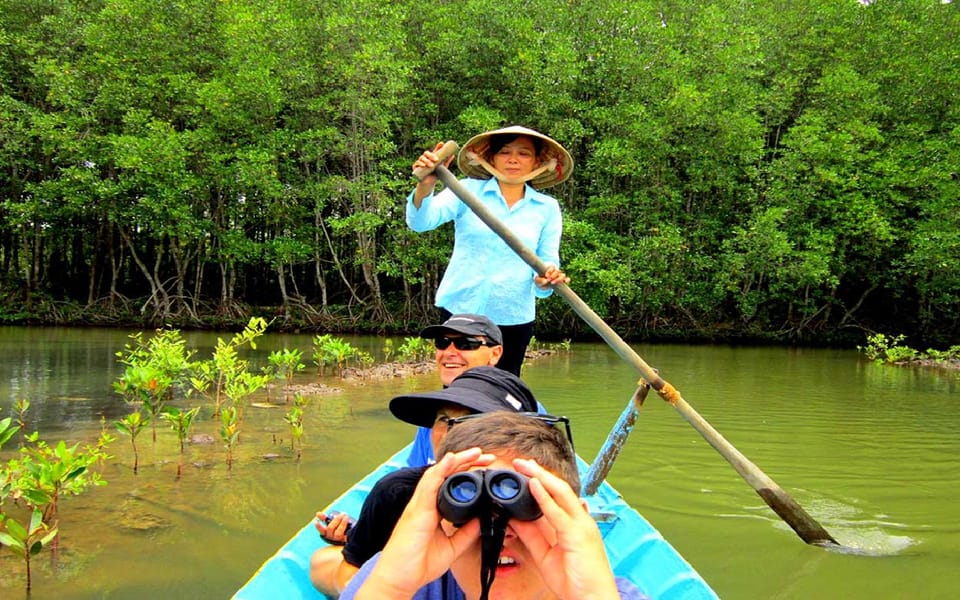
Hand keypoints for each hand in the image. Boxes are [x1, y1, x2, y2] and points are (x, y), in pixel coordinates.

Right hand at [315, 511, 352, 544]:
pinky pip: (346, 536)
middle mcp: (331, 538)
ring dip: (342, 523)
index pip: (321, 530)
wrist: (354, 535)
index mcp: (327, 533)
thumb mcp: (335, 521)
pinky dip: (348, 529)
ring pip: (338, 533)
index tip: (316, 521)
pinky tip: (350, 524)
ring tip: (346, 517)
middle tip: (342, 514)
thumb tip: (317, 513)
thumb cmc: (342, 527)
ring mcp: (338, 540)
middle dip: (336, 520)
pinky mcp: (345, 541)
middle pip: (330, 528)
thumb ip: (327, 518)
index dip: (319, 526)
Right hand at [356, 448, 494, 598]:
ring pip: (438, 473)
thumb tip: (482, 519)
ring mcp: (419, 505)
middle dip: (466, 462)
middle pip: (446, 474)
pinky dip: (440, 470)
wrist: (399, 579)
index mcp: (433, 510)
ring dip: (457, 460)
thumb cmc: (417, 564)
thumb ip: (466, 533)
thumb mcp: (451, 548)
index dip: (467, 472)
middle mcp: (425, 503)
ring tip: (475, 452)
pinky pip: (428, 485)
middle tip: (486, 456)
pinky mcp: (416, 511)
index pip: (450, 483)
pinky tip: (451, 459)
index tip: (486, 468)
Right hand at [412, 143, 453, 206]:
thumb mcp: (442, 168)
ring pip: (422, 158)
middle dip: (431, 155)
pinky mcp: (415, 167)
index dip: (438, 147)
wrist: (429, 184)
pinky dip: (420, 164)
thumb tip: (452, 155)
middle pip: (427, 153)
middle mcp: (425, 158)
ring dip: (426, 161)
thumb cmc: (435, 174)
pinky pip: (416, 163)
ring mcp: (420, 162)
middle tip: (436, 160)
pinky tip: (423, 165)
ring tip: (431, 165)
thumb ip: (446, 162)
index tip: (442, 144)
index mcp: (432, 157)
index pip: (435, 150)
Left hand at [508, 458, 619, 599]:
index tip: (525, 472)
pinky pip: (558, 511)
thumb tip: (514, 519)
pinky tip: (534, 484)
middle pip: (559, 488)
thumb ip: (531, 535)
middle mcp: (580, 520)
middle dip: (539, 473)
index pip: (557, 496)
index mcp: (575, 524)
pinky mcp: (578, 534)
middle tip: (520, 462)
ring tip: (524, 465)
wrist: (592, 598)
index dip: (541, 482)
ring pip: (560, 492)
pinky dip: (545, 496)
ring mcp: (581, 525)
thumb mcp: (545, 554)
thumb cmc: (575, 580)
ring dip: (541, 476)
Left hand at [534, 264, 569, 288]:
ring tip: (552, 283)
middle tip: (548, 280)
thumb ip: (539, 281)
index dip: (550, 271)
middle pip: (557, 271)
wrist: (542, 284)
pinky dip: (567, 280)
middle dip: (553, 276)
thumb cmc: (539, 281)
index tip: (546, 276)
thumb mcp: (537, 281)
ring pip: (562, 275)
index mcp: (550, 269)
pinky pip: (567, 279)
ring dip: (558, 279)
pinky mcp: (562, 281)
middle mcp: (555, 272)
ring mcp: (559, 276)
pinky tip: (565, 282)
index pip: (552, 267)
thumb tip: (546, 281)